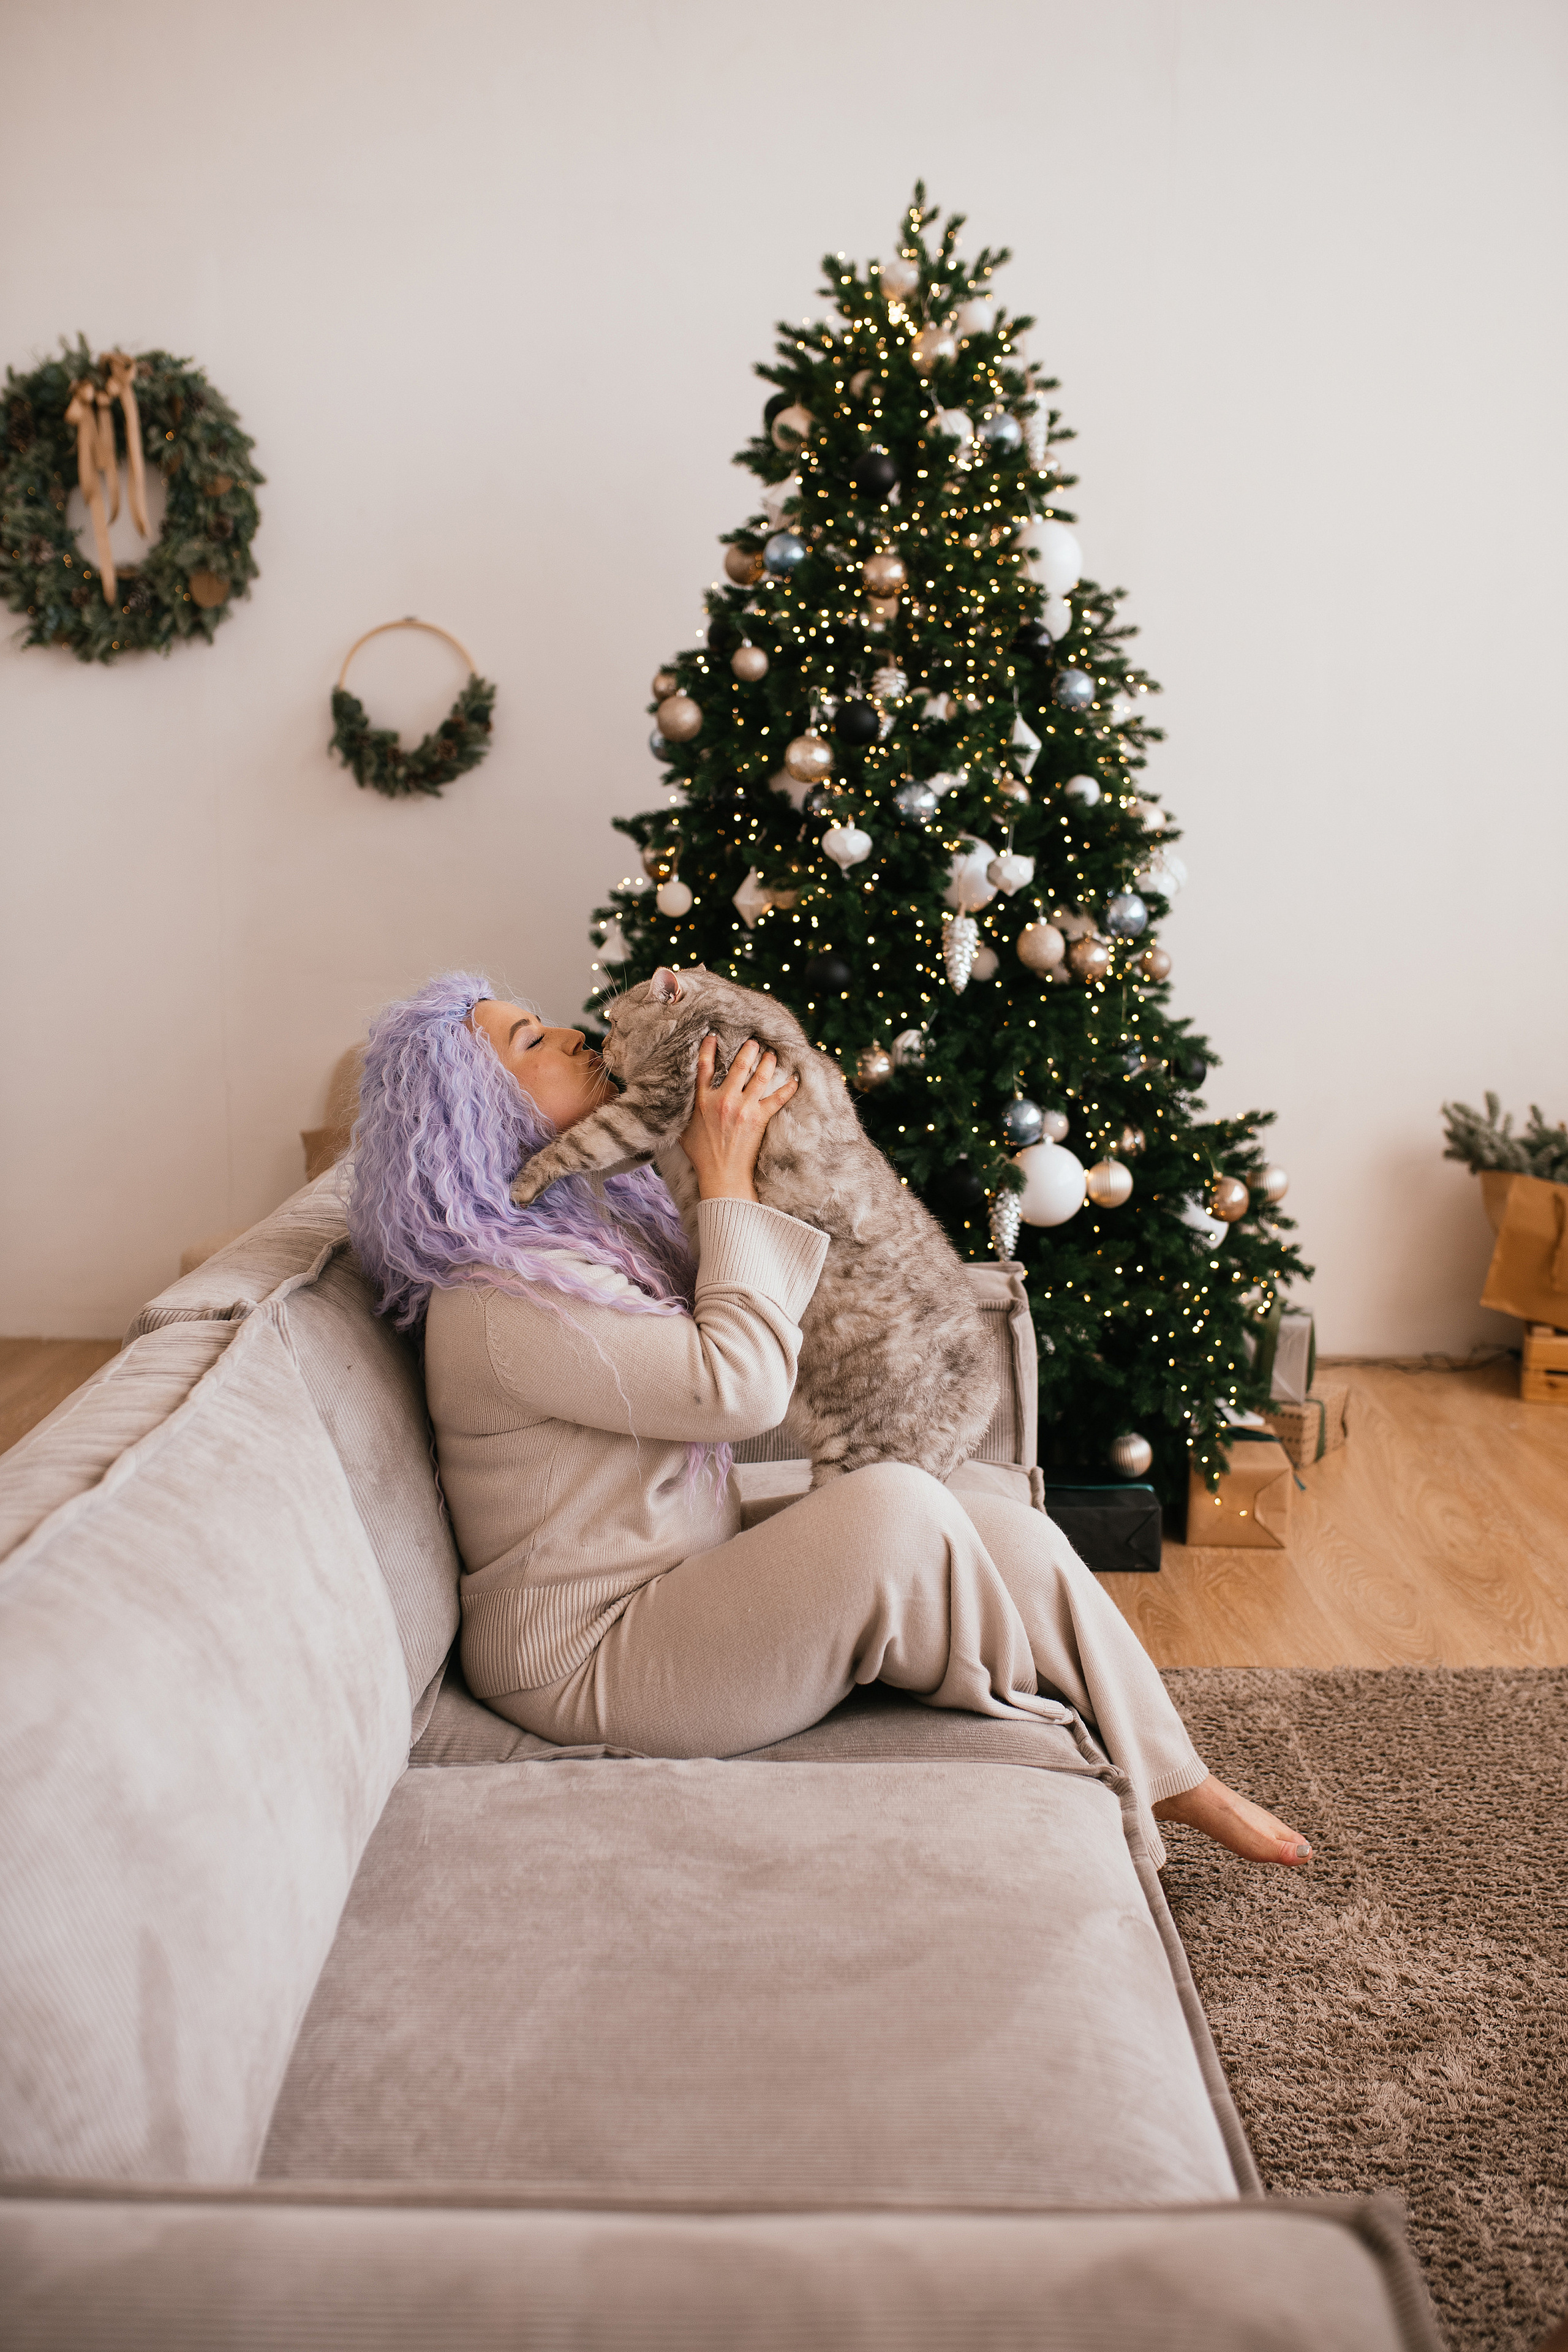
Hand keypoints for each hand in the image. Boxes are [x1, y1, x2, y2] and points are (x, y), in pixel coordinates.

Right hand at [679, 1033, 798, 1202]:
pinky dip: (788, 1087)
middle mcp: (723, 1099)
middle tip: (754, 1042)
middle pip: (738, 1066)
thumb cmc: (701, 1156)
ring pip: (760, 1076)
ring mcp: (743, 1108)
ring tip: (772, 1054)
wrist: (721, 1174)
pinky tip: (796, 1078)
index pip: (704, 1067)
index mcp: (702, 1101)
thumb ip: (683, 1111)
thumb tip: (676, 1101)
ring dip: (768, 1062)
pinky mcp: (759, 1118)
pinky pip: (778, 1098)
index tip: (714, 1036)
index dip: (709, 1048)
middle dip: (748, 1050)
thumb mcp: (683, 1130)